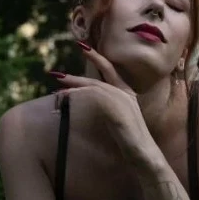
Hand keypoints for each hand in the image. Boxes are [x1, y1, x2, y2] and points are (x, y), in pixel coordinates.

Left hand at [50, 43, 151, 157]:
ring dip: (71, 89)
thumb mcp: (117, 123)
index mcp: (127, 93)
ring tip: (55, 94)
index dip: (97, 57)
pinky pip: (92, 96)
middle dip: (74, 77)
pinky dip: (76, 96)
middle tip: (55, 74)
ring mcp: (121, 99)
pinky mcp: (116, 107)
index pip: (110, 70)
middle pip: (96, 78)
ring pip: (92, 87)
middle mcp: (125, 92)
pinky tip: (64, 100)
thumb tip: (87, 109)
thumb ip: (106, 112)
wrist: (143, 153)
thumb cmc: (131, 143)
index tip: (83, 46)